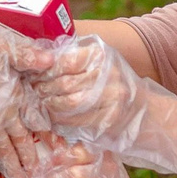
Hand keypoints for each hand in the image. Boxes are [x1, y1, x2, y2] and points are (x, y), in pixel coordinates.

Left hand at [18, 35, 176, 177]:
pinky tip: (53, 120)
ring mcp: (112, 98)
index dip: (44, 69)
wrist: (144, 115)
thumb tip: (36, 58)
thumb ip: (73, 60)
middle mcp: (109, 74)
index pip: (64, 60)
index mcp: (101, 55)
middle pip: (64, 82)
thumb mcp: (98, 65)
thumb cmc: (112, 88)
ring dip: (49, 106)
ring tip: (41, 106)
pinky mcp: (109, 120)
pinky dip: (60, 122)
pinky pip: (76, 121)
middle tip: (32, 93)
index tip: (31, 74)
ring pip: (68, 102)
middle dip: (43, 89)